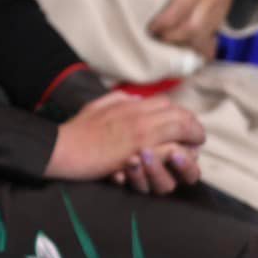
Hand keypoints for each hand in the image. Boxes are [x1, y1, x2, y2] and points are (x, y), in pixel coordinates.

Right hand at [46, 91, 204, 186]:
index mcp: (127, 103)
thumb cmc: (74, 132)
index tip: (182, 126)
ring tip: (195, 147)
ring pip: (181, 126)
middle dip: (191, 125)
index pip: (165, 103)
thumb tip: (132, 99)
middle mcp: (137, 112)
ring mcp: (140, 129)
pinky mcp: (140, 148)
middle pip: (178, 112)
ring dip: (192, 136)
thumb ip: (115, 100)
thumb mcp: (94, 107)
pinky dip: (182, 152)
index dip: (179, 114)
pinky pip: (172, 146)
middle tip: (195, 138)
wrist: (62, 148)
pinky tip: (182, 159)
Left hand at [140, 0, 241, 58]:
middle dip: (172, 37)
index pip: (183, 5)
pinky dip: (194, 47)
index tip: (150, 27)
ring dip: (182, 43)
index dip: (165, 21)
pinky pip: (209, 38)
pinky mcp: (221, 19)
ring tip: (162, 44)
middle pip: (194, 26)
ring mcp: (220, 9)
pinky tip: (179, 48)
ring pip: (202, 36)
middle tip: (152, 38)